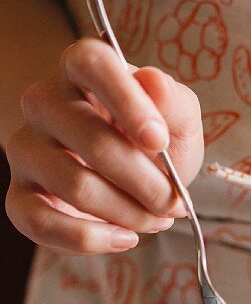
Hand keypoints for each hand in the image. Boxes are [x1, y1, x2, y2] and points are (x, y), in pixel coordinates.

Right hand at [5, 38, 203, 253]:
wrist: (138, 184)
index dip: (127, 102)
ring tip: (156, 219)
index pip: (91, 63)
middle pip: (92, 141)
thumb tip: (153, 82)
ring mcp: (26, 149)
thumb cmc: (153, 144)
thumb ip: (174, 103)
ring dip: (129, 213)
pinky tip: (125, 237)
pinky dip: (92, 240)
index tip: (159, 141)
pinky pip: (42, 223)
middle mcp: (44, 102)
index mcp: (82, 69)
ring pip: (75, 186)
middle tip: (174, 203)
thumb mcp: (179, 121)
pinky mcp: (19, 196)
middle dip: (147, 182)